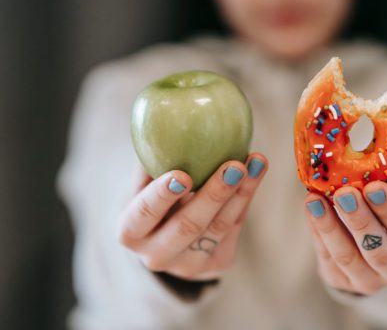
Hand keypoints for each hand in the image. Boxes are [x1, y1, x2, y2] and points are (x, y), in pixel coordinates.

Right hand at [117, 153, 267, 280]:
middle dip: (214, 194)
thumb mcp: (142, 184)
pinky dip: (246, 198)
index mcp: (130, 232)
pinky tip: (256, 173)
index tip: (182, 174)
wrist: (167, 239)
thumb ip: (151, 160)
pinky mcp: (216, 265)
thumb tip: (163, 120)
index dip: (162, 195)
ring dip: (241, 192)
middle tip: (234, 165)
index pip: (144, 214)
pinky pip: (235, 228)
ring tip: (256, 162)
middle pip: (188, 226)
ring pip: (219, 228)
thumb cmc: (152, 199)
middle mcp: (156, 256)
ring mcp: (188, 266)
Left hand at [304, 181, 386, 295]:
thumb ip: (381, 188)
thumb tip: (356, 155)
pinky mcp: (341, 282)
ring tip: (315, 200)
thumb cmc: (385, 215)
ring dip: (329, 226)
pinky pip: (327, 256)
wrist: (372, 250)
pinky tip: (311, 208)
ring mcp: (370, 281)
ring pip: (348, 257)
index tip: (374, 186)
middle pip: (379, 250)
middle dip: (360, 220)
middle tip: (344, 193)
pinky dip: (317, 230)